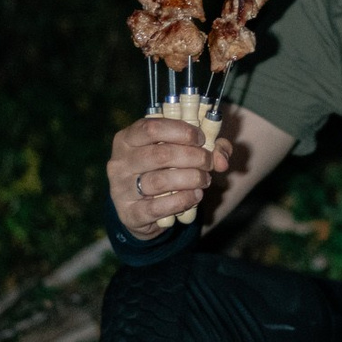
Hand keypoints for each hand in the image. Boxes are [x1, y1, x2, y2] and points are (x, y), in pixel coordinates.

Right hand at [107, 115, 230, 235]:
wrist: (143, 210)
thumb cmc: (163, 171)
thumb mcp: (179, 152)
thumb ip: (207, 148)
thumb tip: (222, 159)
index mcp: (127, 139)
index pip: (151, 128)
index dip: (182, 131)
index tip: (202, 139)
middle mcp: (119, 162)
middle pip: (161, 155)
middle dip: (194, 157)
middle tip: (209, 163)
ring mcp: (121, 189)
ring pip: (161, 181)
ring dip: (192, 179)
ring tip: (205, 180)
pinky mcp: (130, 213)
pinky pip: (159, 206)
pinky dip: (184, 200)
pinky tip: (196, 196)